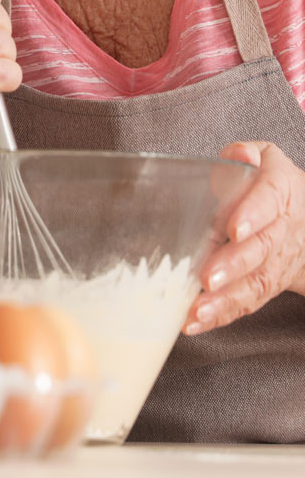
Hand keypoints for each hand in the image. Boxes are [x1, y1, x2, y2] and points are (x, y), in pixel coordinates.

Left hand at [184, 140, 304, 334]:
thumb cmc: (267, 181)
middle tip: (207, 278)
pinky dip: (221, 315)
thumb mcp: (263, 158)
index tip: (234, 228)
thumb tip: (238, 154)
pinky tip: (194, 322)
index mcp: (281, 190)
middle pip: (262, 249)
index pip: (270, 199)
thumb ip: (246, 155)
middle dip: (234, 265)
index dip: (253, 214)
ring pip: (256, 283)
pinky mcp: (267, 284)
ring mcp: (278, 261)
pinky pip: (247, 301)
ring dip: (225, 300)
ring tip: (195, 312)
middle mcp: (283, 229)